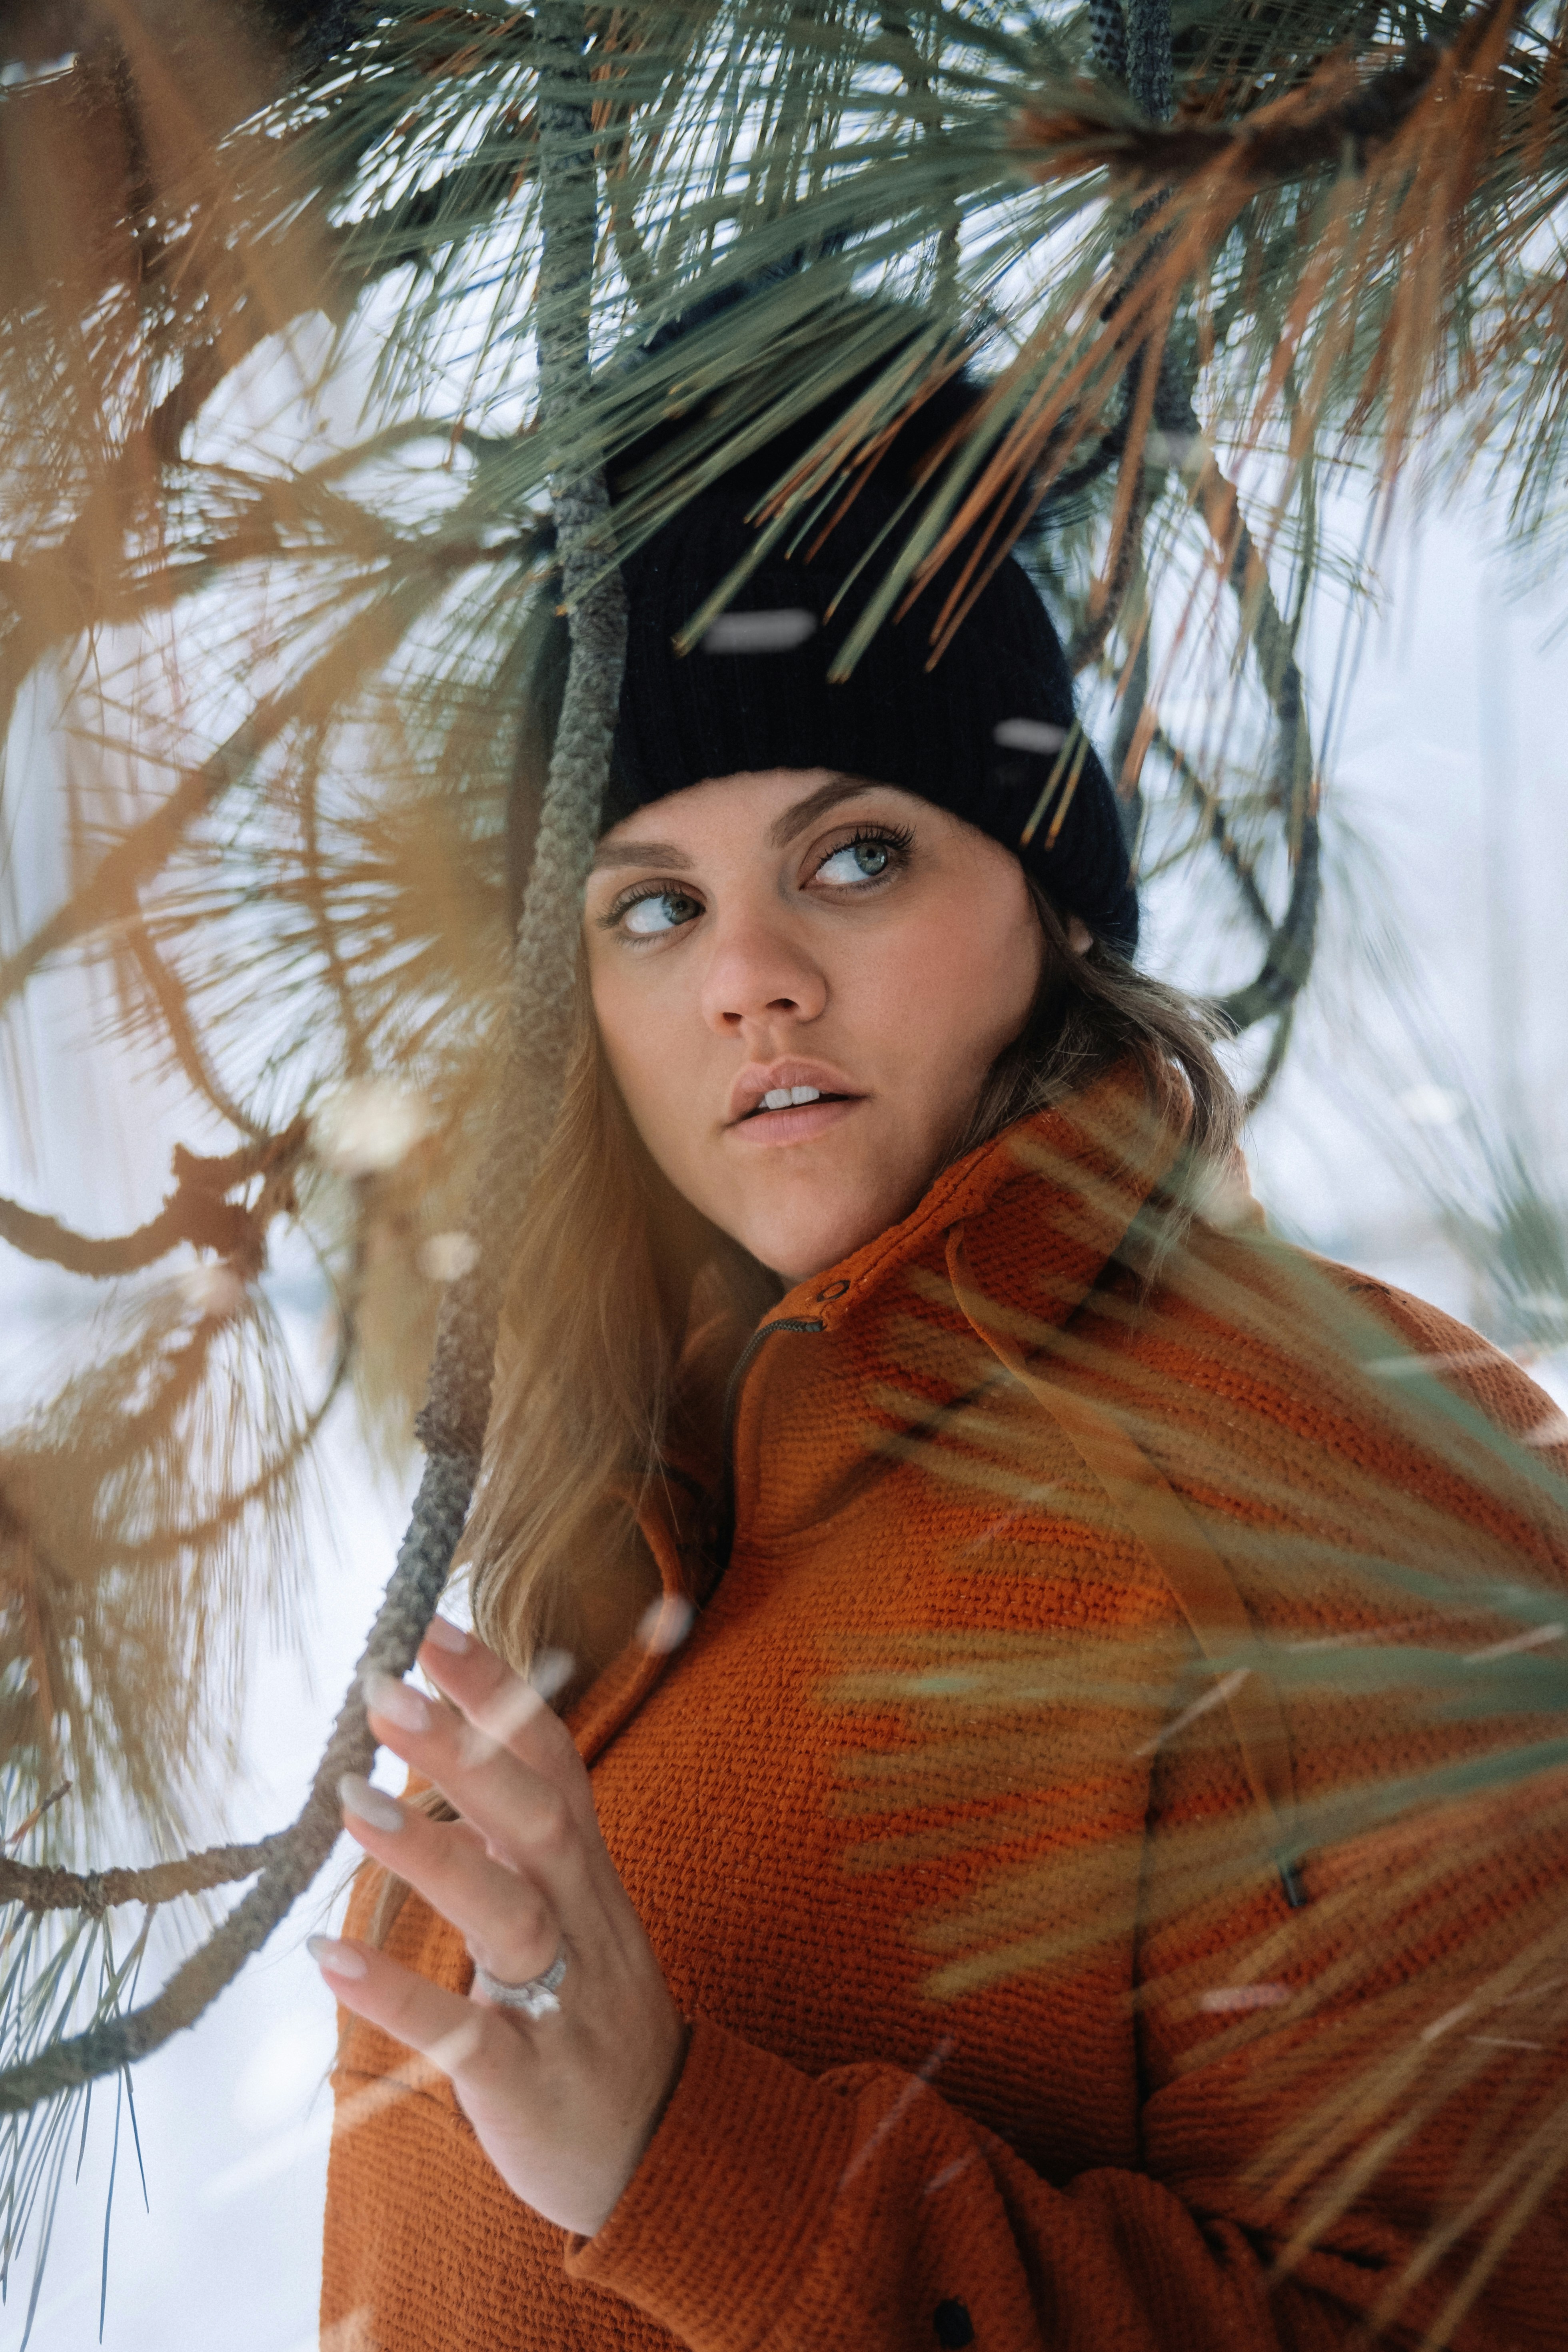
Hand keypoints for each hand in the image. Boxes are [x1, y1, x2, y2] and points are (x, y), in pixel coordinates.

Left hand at [308, 1621, 688, 2237]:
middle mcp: (583, 1922)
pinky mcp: (529, 2081)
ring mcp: (562, 2000)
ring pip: (508, 1911)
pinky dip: (399, 1992)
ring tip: (349, 1801)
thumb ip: (519, 1841)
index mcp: (586, 1878)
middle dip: (465, 1751)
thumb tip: (446, 1746)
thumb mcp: (572, 1913)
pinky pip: (464, 2033)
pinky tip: (328, 1960)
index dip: (500, 1693)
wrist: (660, 2157)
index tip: (433, 1624)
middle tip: (386, 1689)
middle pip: (537, 1817)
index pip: (552, 1761)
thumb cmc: (589, 2017)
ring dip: (431, 1852)